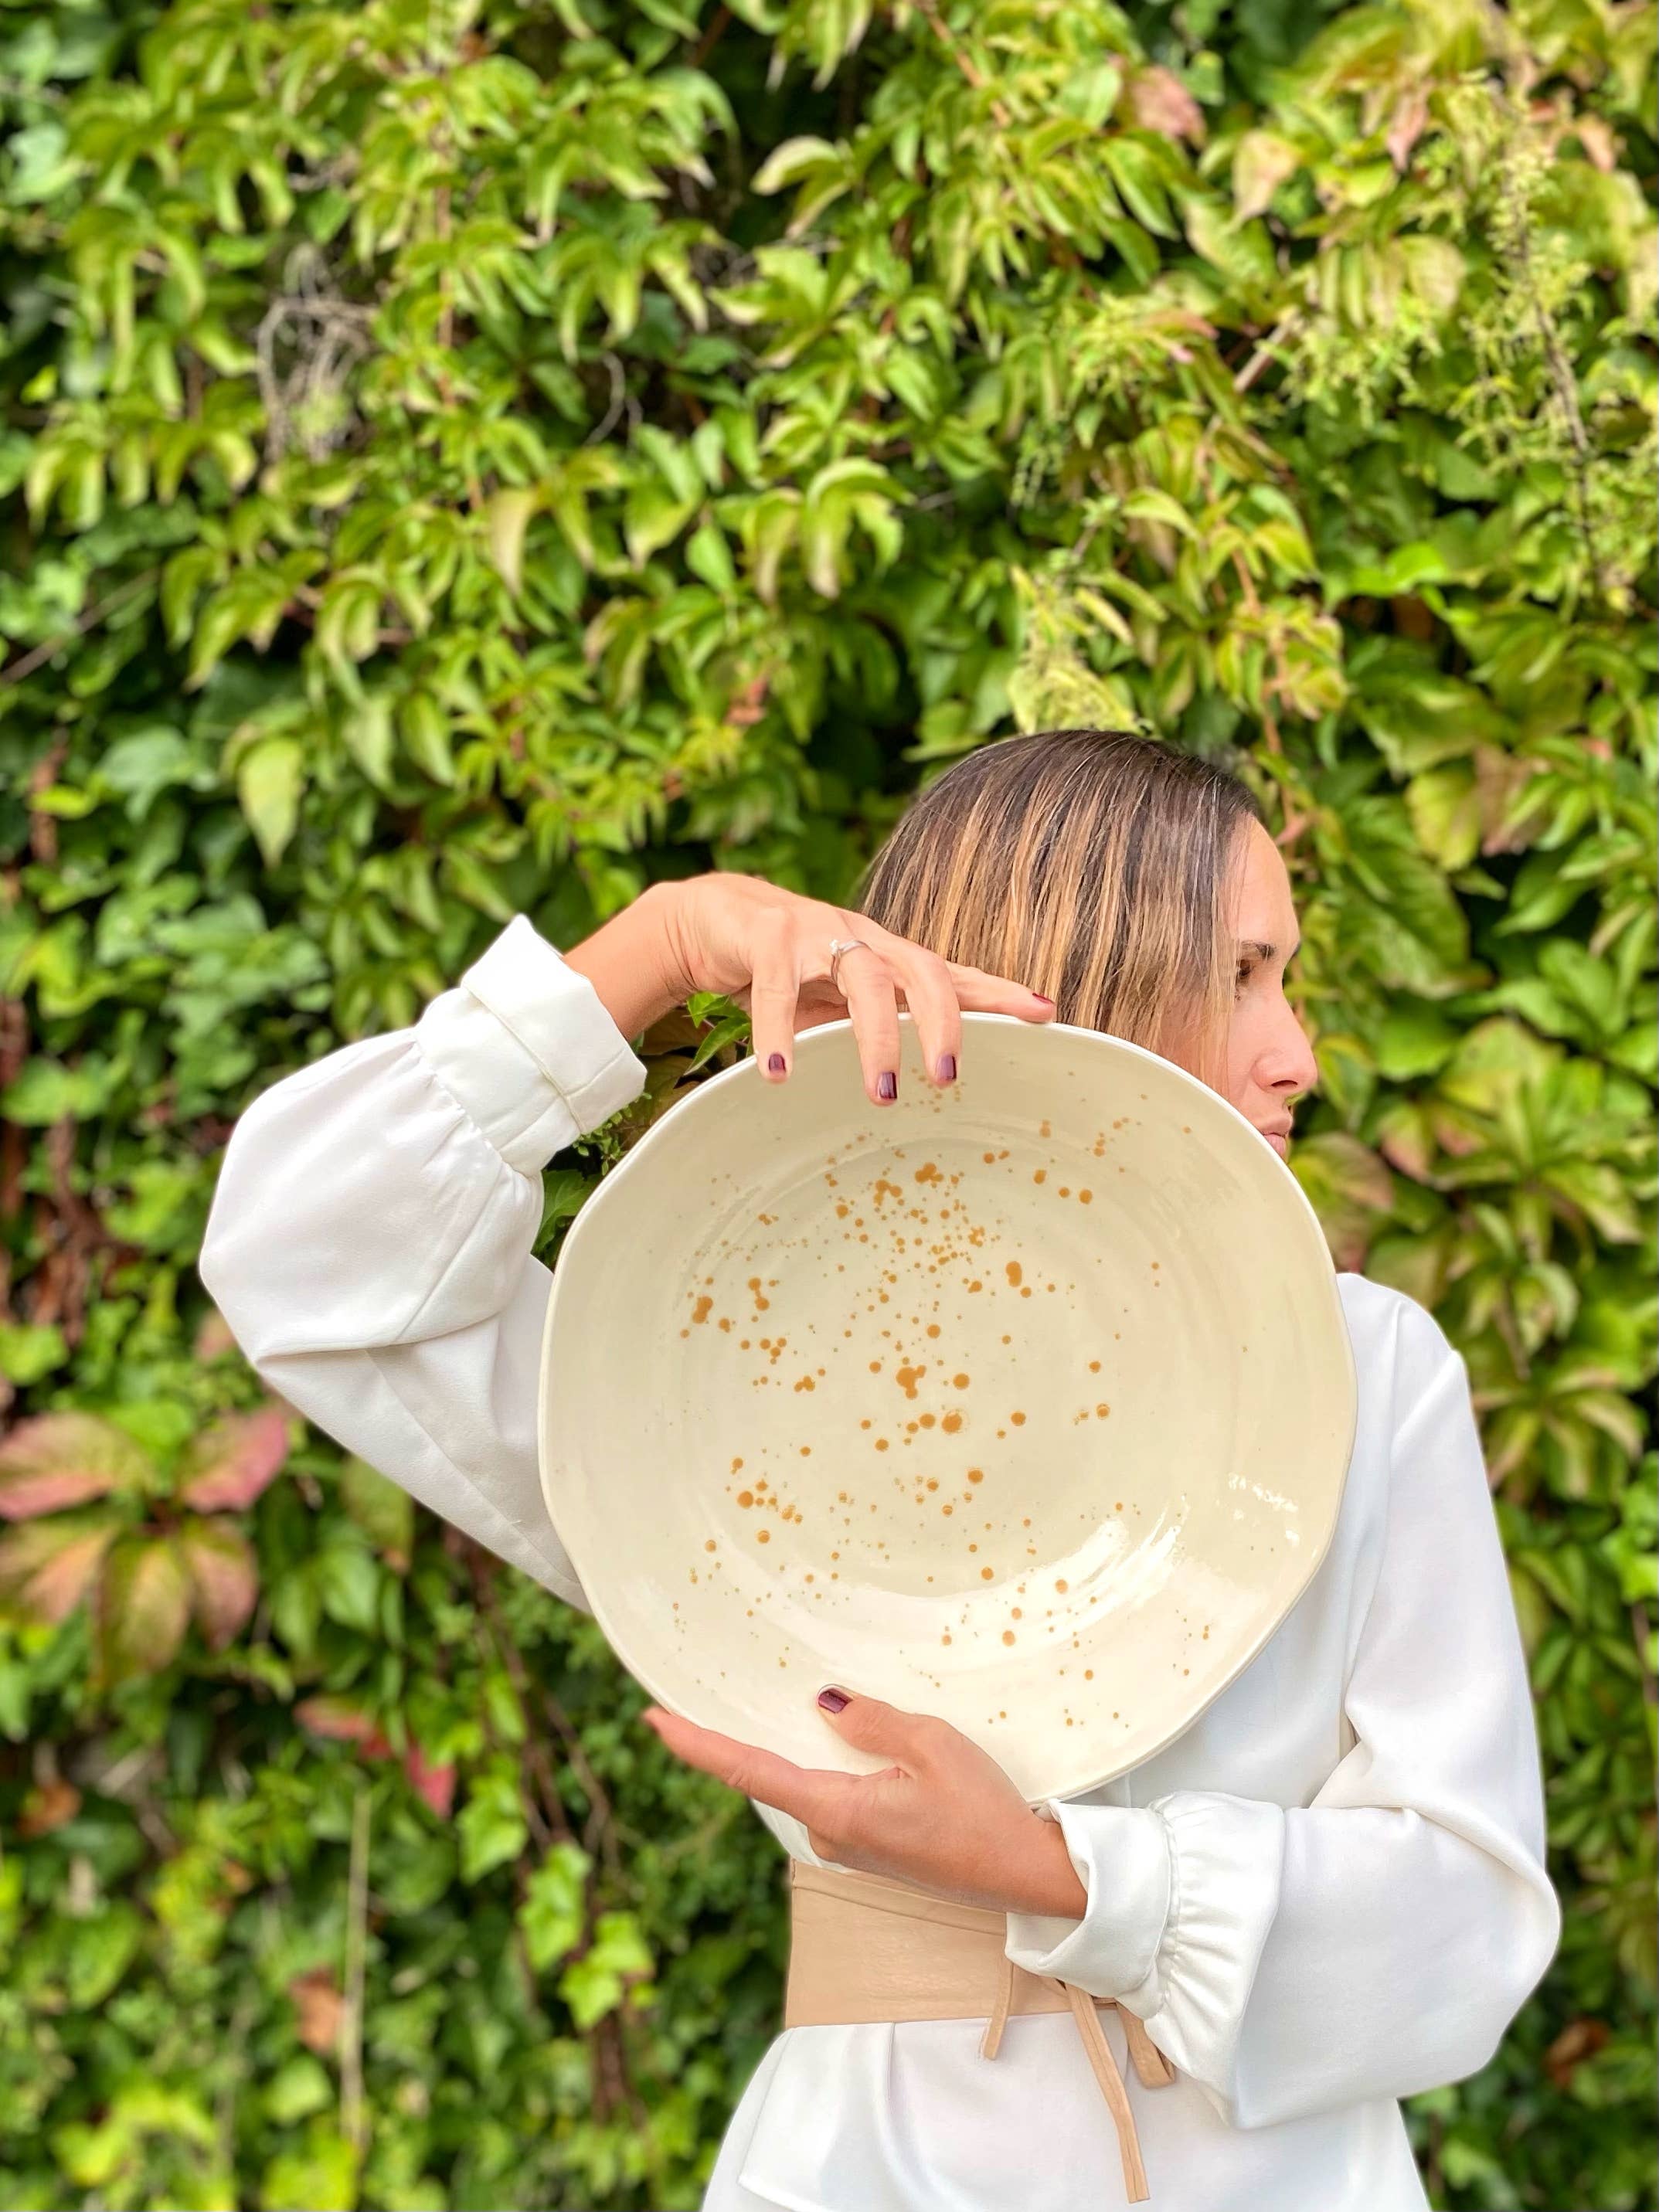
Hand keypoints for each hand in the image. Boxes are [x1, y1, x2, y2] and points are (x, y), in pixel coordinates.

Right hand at [565, 873, 1051, 1108]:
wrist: (710, 920)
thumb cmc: (788, 971)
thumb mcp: (839, 1006)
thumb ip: (881, 1031)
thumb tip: (929, 1080)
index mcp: (887, 958)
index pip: (952, 974)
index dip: (998, 992)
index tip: (1046, 1013)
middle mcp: (863, 941)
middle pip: (923, 971)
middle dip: (944, 1023)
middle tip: (948, 1078)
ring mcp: (816, 932)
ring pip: (863, 980)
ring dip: (876, 1039)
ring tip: (883, 1094)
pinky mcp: (766, 935)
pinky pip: (778, 985)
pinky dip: (779, 1030)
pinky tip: (779, 1071)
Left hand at [642, 1688, 1087, 1917]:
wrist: (1024, 1875)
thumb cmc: (983, 1811)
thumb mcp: (932, 1744)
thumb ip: (871, 1720)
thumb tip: (823, 1701)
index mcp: (836, 1811)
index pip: (748, 1771)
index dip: (696, 1744)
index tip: (653, 1719)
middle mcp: (829, 1835)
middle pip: (774, 1772)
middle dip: (752, 1731)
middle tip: (720, 1676)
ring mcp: (847, 1845)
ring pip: (809, 1781)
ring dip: (805, 1746)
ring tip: (806, 1696)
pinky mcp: (868, 1847)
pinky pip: (832, 1794)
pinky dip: (830, 1764)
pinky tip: (847, 1735)